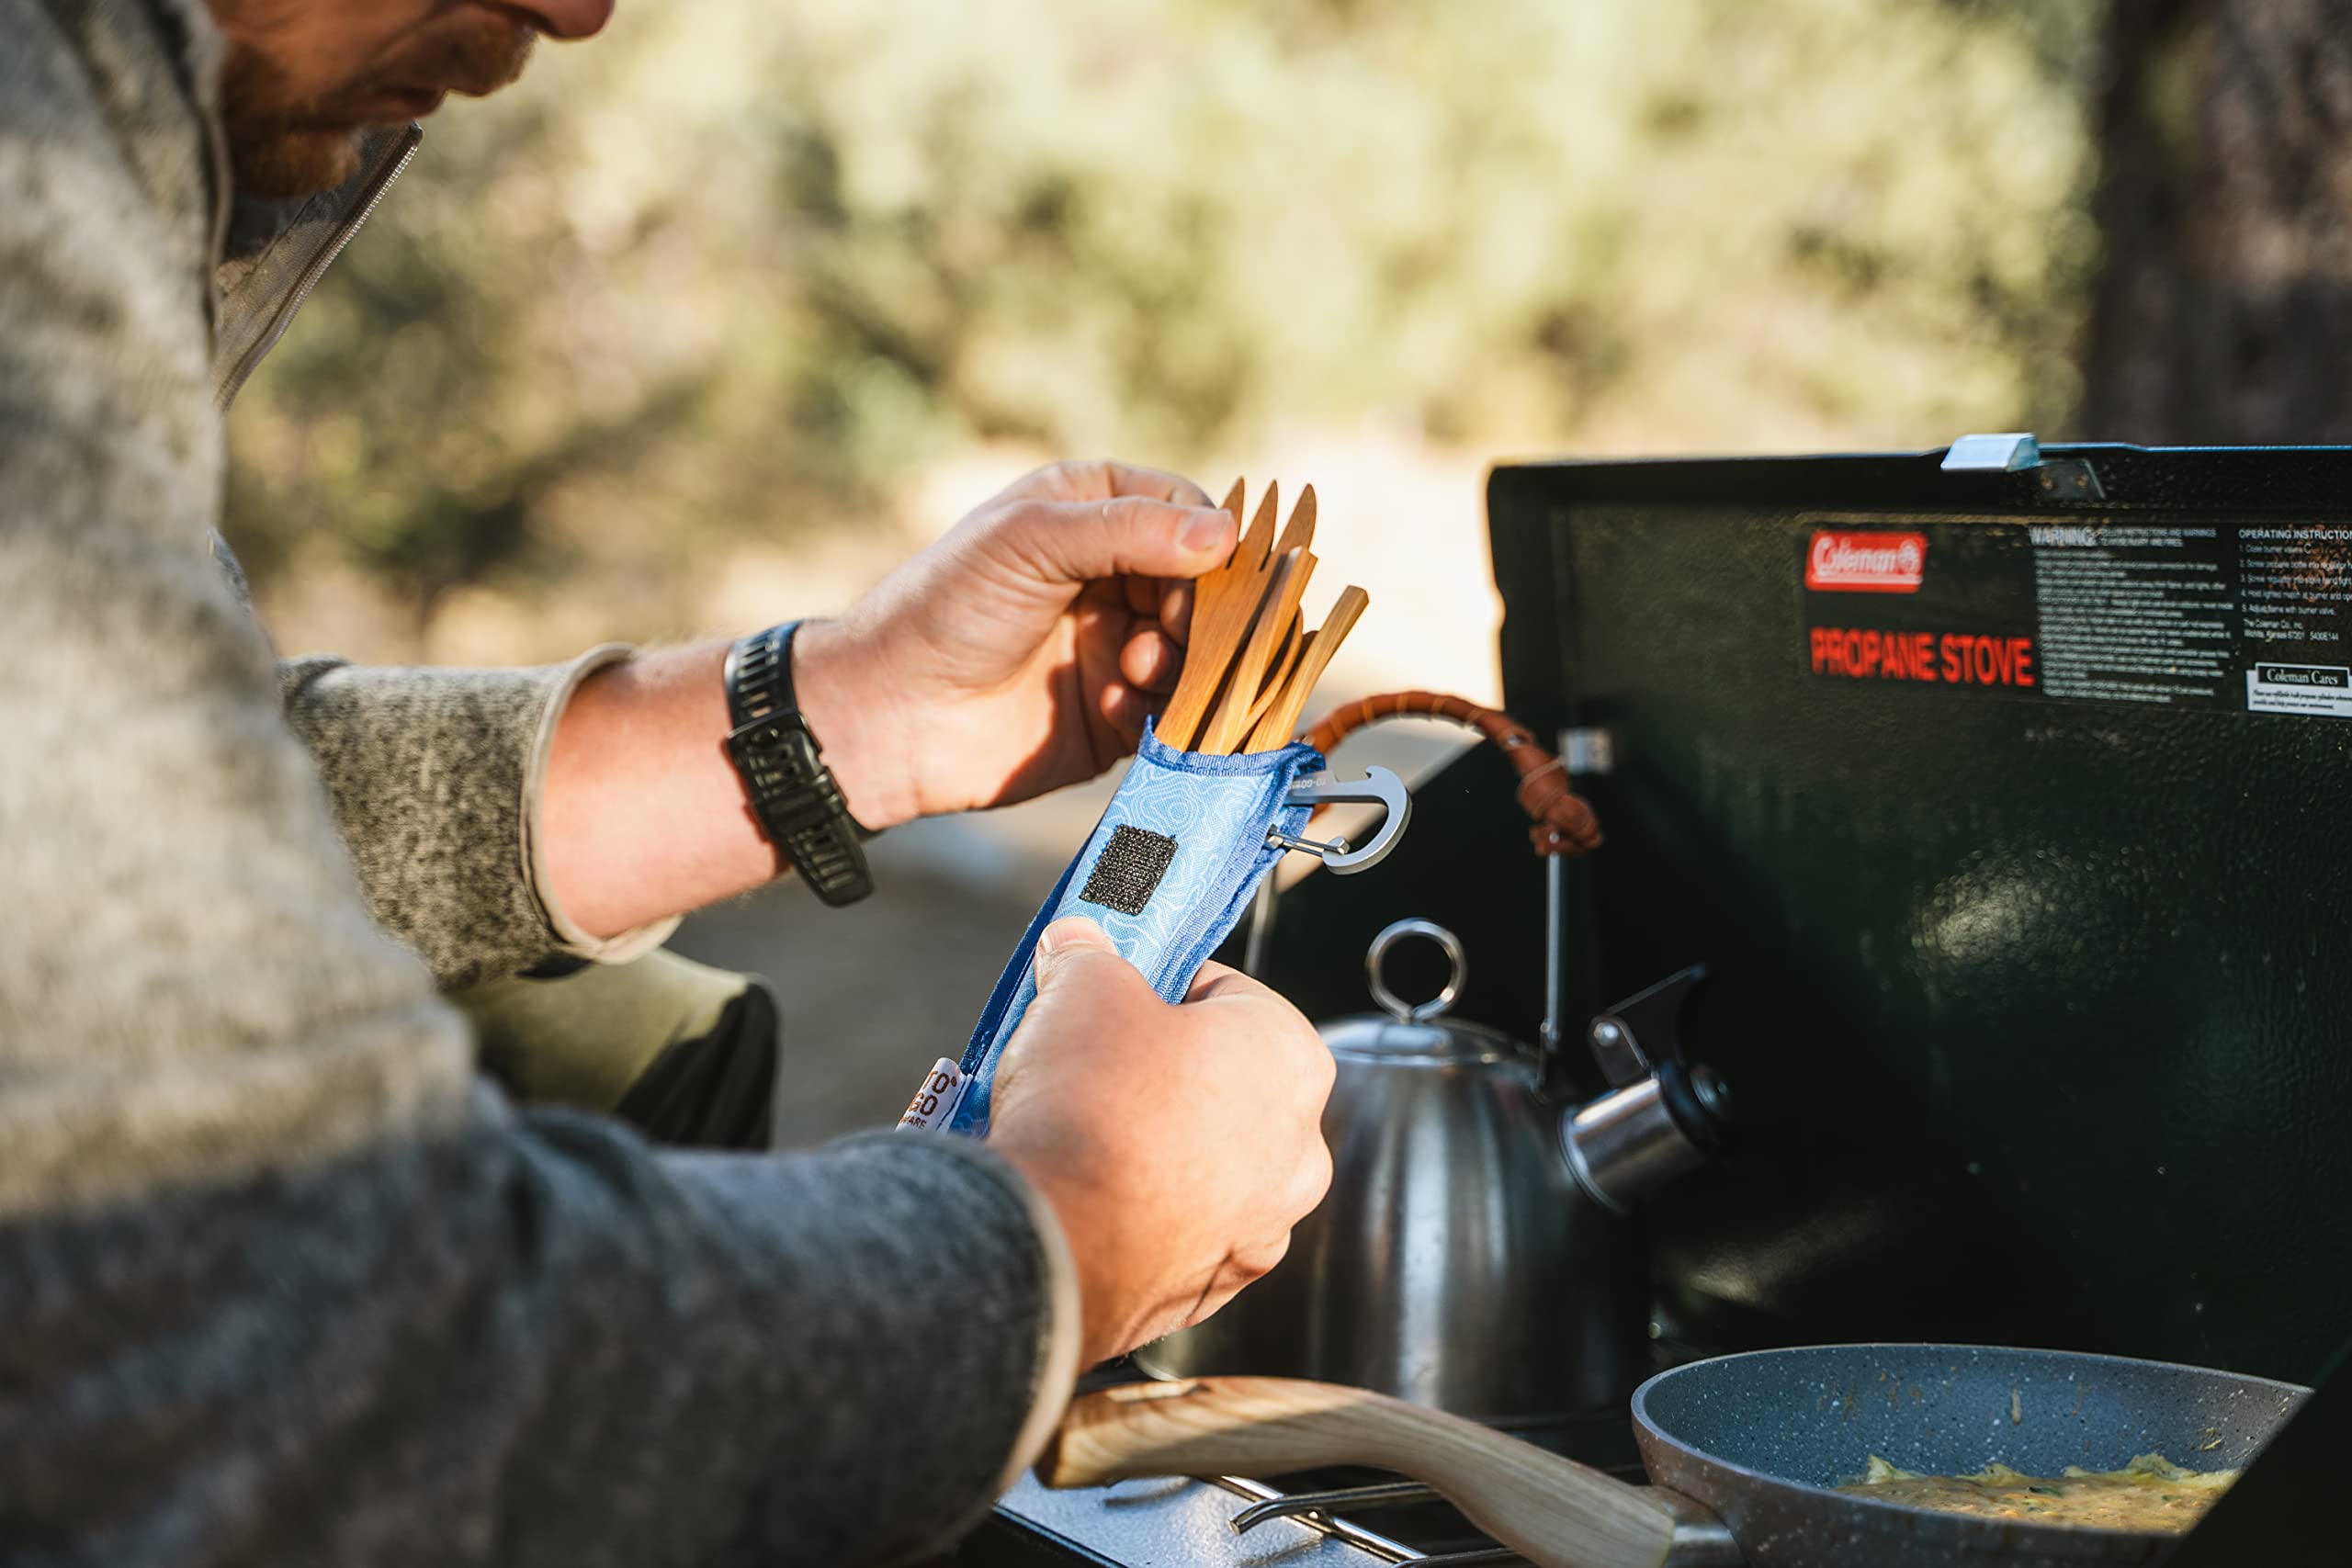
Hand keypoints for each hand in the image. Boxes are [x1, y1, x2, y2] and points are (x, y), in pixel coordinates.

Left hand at [791, 461, 1237, 828]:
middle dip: (1200, 613)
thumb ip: (1129, 530)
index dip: (1211, 546)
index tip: (1208, 580)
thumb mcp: (1031, 542)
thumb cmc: (946, 608)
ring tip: (1133, 670)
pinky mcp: (1115, 715)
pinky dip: (1156, 711)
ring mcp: (1117, 646)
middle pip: (1206, 588)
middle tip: (1167, 634)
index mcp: (1093, 512)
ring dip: (1181, 663)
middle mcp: (1113, 575)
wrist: (890, 716)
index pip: (1189, 514)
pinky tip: (1110, 709)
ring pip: (1199, 653)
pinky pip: (1171, 712)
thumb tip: (1225, 533)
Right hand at [987, 917, 1335, 1365]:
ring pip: (1205, 1161)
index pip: (1227, 993)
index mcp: (1291, 1056)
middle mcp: (1298, 1147)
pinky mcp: (1214, 1283)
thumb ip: (1089, 957)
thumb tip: (1077, 945)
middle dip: (1158, 1067)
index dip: (1159, 985)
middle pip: (1220, 1080)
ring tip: (1083, 1132)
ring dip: (1154, 1144)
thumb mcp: (1082, 988)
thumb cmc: (1094, 1111)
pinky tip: (1089, 1193)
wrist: (1059, 1242)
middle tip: (1092, 1060)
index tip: (1117, 991)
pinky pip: (1179, 1226)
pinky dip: (1142, 1210)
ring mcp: (1262, 1225)